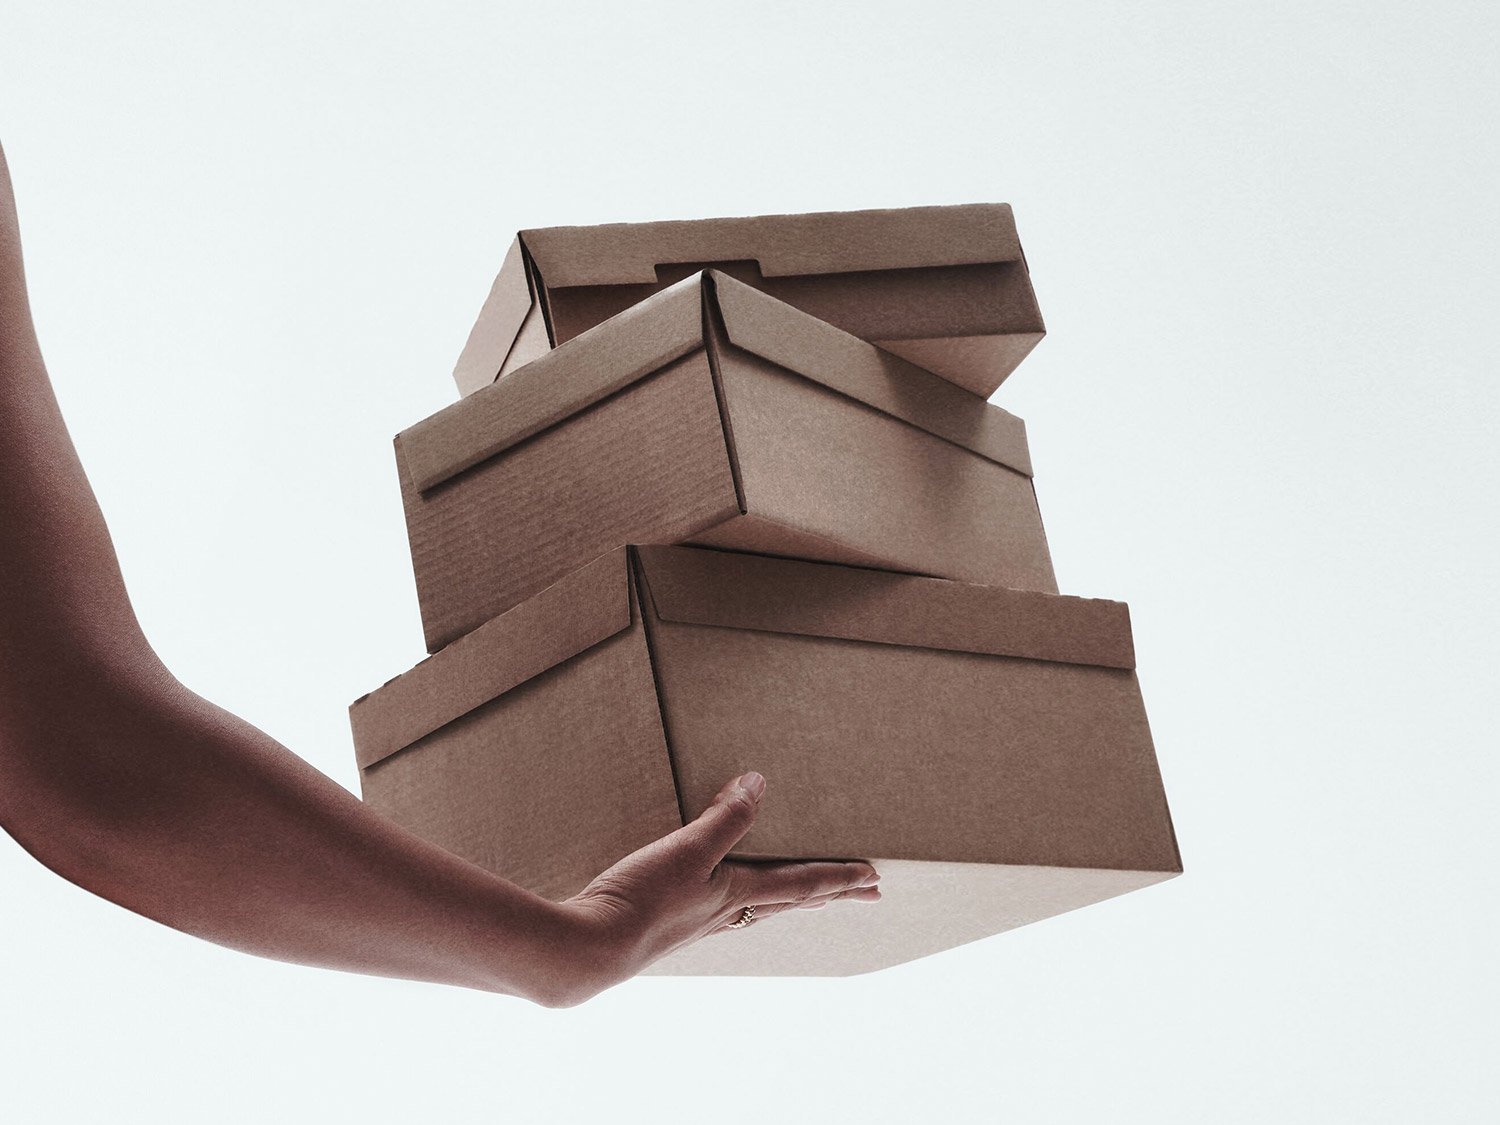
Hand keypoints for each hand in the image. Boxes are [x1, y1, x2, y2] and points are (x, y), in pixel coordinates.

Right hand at [559, 772, 880, 999]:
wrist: (591, 948)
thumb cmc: (642, 899)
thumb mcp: (688, 849)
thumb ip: (725, 817)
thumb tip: (759, 783)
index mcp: (736, 893)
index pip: (801, 883)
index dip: (839, 877)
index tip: (874, 877)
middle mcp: (725, 913)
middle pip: (791, 900)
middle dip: (830, 893)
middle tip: (866, 892)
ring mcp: (697, 924)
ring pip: (760, 909)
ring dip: (791, 900)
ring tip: (808, 898)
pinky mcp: (669, 927)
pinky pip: (725, 912)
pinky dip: (744, 903)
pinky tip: (726, 906)